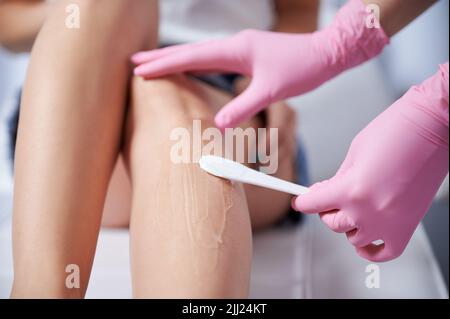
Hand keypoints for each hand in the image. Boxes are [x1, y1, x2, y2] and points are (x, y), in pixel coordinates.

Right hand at [132, 0, 387, 129]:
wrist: (325, 54)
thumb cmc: (302, 68)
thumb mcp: (272, 91)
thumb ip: (244, 106)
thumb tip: (219, 126)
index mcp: (236, 50)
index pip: (193, 58)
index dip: (166, 65)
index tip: (141, 70)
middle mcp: (234, 45)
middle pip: (191, 51)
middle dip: (162, 57)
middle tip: (135, 61)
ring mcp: (240, 49)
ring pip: (201, 54)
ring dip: (176, 58)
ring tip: (155, 63)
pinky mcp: (247, 55)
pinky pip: (213, 59)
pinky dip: (196, 63)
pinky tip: (191, 68)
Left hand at [293, 63, 448, 261]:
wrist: (433, 128)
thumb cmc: (397, 132)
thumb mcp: (354, 153)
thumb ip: (338, 178)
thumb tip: (327, 193)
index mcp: (351, 190)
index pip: (313, 204)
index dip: (303, 201)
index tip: (301, 201)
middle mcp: (368, 211)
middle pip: (331, 223)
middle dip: (325, 210)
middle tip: (328, 199)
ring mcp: (389, 223)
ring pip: (353, 238)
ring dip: (348, 224)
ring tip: (352, 208)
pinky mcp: (407, 228)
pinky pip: (383, 253)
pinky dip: (370, 250)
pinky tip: (365, 238)